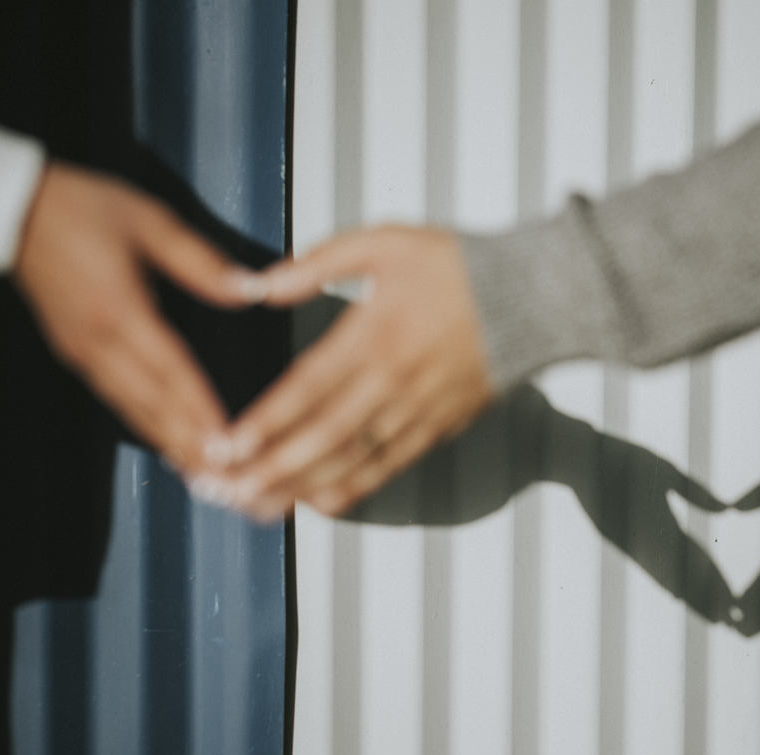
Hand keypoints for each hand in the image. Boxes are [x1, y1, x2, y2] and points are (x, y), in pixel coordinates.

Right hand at [12, 161, 266, 473]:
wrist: (11, 208)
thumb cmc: (81, 207)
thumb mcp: (147, 220)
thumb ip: (200, 261)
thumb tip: (251, 289)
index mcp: (119, 312)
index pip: (171, 372)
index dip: (200, 411)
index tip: (228, 445)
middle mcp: (100, 343)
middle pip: (153, 405)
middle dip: (190, 445)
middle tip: (225, 479)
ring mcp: (84, 353)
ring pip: (134, 409)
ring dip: (170, 443)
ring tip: (203, 475)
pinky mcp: (76, 353)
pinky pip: (118, 399)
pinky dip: (146, 425)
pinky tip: (168, 442)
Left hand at [206, 225, 494, 518]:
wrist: (535, 297)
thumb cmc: (456, 265)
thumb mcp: (385, 242)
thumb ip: (318, 262)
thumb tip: (260, 285)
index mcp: (376, 333)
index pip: (309, 387)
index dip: (266, 422)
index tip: (225, 447)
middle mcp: (393, 381)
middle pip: (324, 437)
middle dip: (272, 469)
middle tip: (226, 492)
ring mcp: (417, 411)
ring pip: (354, 461)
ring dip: (302, 488)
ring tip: (258, 507)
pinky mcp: (439, 427)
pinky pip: (389, 467)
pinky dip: (353, 489)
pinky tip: (318, 504)